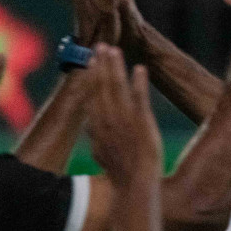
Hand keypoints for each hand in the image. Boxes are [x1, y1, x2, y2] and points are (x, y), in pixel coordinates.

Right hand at [86, 45, 160, 185]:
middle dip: (101, 65)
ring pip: (117, 88)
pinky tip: (140, 69)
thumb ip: (94, 138)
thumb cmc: (120, 173)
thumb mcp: (101, 154)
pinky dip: (139, 84)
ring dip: (115, 68)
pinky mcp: (141, 123)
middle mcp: (107, 120)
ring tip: (115, 50)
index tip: (91, 60)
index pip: (92, 95)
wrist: (134, 185)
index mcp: (97, 126)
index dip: (92, 76)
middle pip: (102, 87)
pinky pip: (139, 99)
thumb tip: (89, 129)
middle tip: (101, 45)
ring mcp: (124, 120)